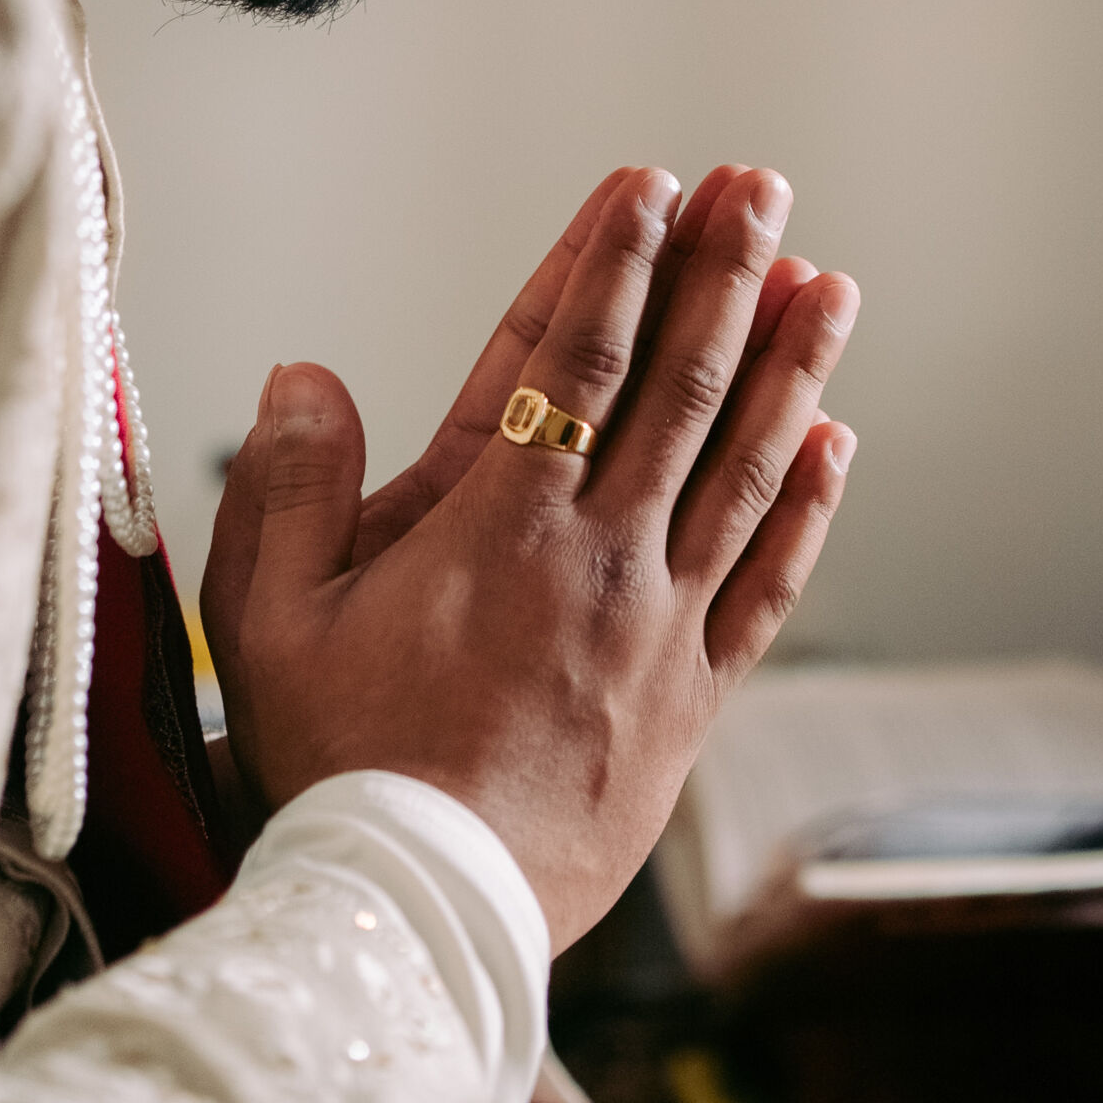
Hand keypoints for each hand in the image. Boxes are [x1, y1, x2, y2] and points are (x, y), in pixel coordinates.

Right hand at [204, 166, 857, 948]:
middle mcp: (597, 559)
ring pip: (741, 468)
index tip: (651, 186)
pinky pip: (767, 585)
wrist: (423, 915)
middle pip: (678, 388)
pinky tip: (833, 444)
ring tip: (828, 282)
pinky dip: (805, 509)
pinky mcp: (693, 700)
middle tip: (761, 187)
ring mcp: (657, 627)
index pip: (570, 361)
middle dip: (721, 275)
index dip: (616, 264)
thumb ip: (287, 485)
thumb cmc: (338, 768)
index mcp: (498, 527)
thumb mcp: (269, 621)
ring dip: (789, 366)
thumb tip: (306, 371)